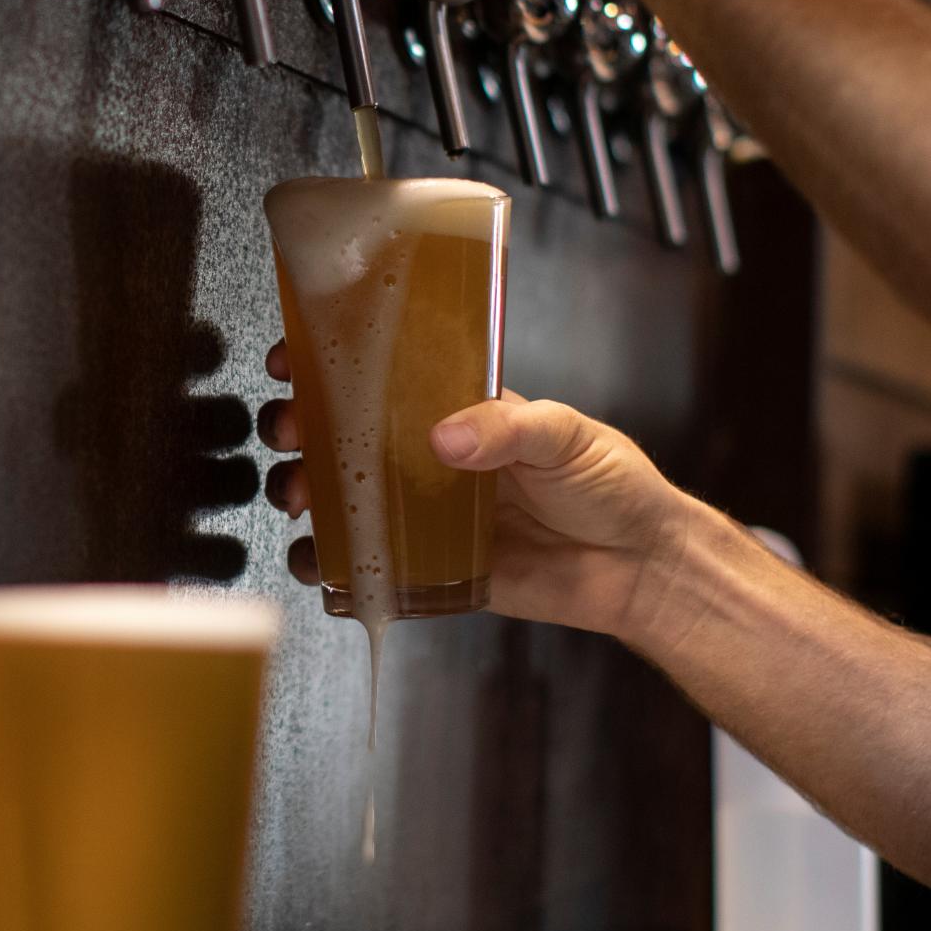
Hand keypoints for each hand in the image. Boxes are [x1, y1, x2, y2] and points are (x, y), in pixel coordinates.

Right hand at [261, 343, 706, 640]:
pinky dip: (331, 565)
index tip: (294, 360)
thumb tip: (445, 435)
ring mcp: (424, 515)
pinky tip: (317, 561)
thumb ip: (508, 428)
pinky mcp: (428, 570)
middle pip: (343, 436)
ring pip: (342, 498)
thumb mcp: (566, 435)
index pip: (382, 377)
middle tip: (289, 433)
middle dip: (300, 429)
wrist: (641, 568)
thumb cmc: (613, 485)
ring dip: (304, 493)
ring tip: (299, 499)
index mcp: (458, 411)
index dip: (330, 365)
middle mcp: (429, 459)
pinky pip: (367, 566)